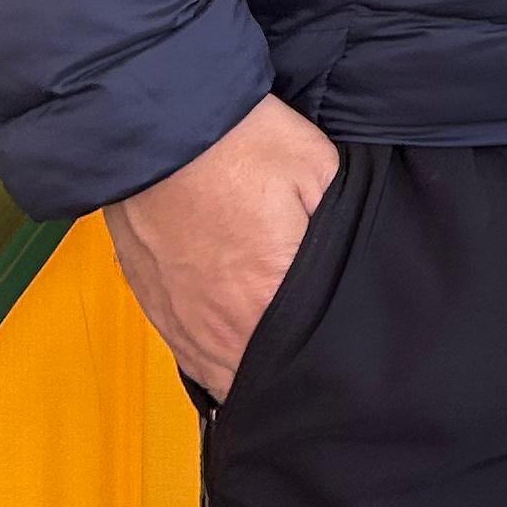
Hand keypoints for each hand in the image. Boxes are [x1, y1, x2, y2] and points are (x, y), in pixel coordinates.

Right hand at [104, 91, 336, 400]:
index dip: (328, 369)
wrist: (161, 121)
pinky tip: (238, 336)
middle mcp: (217, 327)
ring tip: (282, 355)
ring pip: (223, 377)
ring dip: (251, 370)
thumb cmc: (241, 142)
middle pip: (261, 385)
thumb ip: (339, 235)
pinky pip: (190, 353)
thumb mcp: (320, 174)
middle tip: (320, 362)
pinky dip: (216, 352)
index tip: (348, 361)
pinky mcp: (152, 303)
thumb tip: (355, 273)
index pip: (304, 370)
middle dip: (291, 377)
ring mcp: (178, 319)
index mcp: (266, 300)